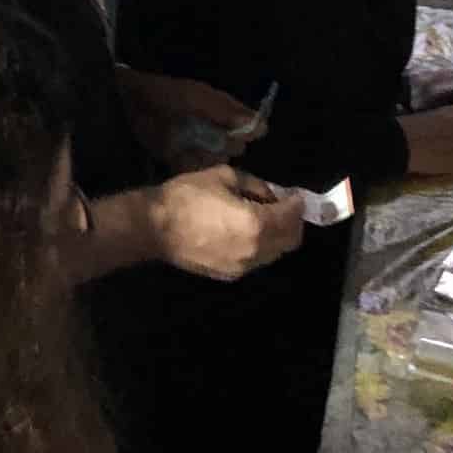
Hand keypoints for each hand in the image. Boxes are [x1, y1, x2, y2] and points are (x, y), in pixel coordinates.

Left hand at [119, 70, 263, 168]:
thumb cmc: (168, 95)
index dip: (246, 134)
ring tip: (189, 146)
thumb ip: (228, 113)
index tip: (237, 138)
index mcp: (221, 110)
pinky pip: (195, 168)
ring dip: (205, 157)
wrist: (131, 103)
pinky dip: (189, 164)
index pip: (247, 126)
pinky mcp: (181, 158)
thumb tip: (264, 129)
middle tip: (207, 139)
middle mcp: (214, 128)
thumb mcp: (199, 99)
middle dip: (223, 147)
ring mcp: (198, 144)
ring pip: (215, 160)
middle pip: (233, 147)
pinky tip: (179, 155)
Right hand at [149, 164, 304, 279]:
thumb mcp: (224, 177)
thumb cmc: (187, 196)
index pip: (290, 217)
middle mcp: (256, 251)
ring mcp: (244, 267)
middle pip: (290, 241)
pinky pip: (257, 260)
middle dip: (293, 222)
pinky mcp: (231, 275)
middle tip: (286, 207)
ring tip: (267, 217)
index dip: (296, 204)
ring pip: (276, 253)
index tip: (296, 195)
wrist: (155, 227)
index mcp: (256, 224)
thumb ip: (254, 186)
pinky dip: (262, 246)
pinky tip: (248, 232)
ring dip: (278, 235)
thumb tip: (270, 195)